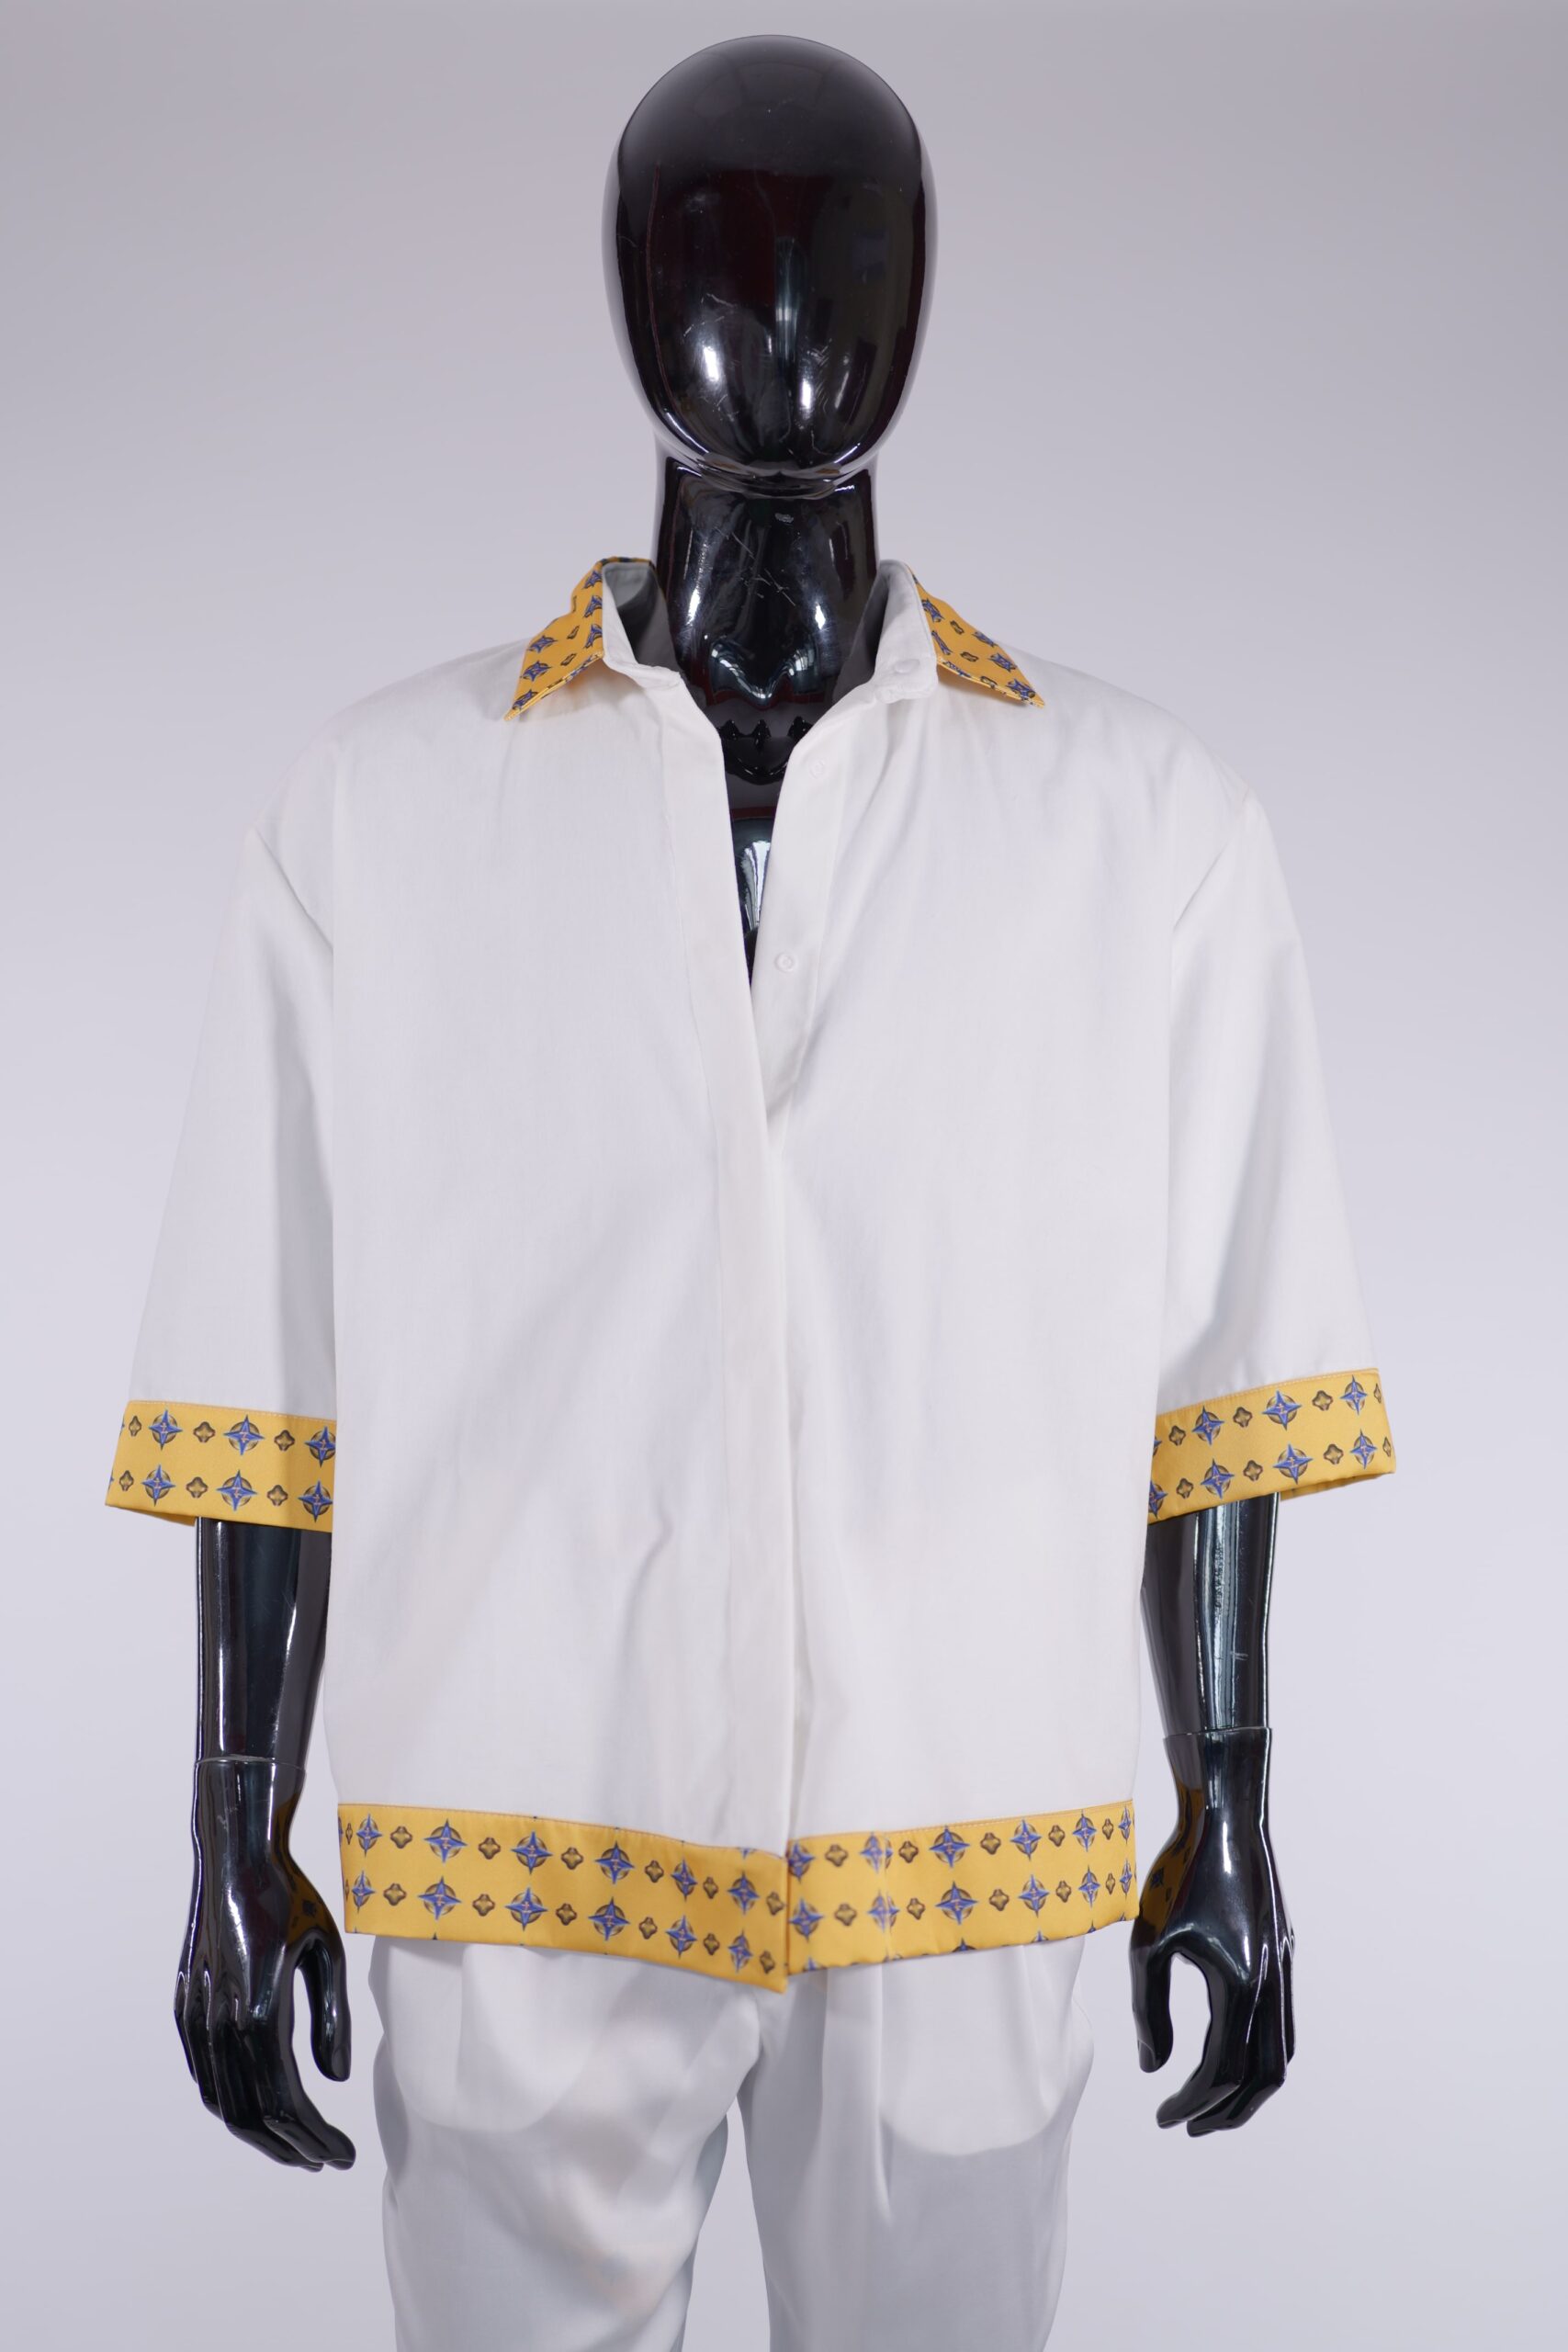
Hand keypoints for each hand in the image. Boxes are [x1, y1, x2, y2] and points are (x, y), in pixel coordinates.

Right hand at [174, 1757, 354, 2169]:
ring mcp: (197, 2016)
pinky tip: (260, 2106)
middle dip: (290, 2147)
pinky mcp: (184, 2008)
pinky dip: (231, 2102)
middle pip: (251, 2115)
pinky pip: (205, 2073)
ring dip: (259, 2132)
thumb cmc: (290, 1898)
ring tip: (296, 2144)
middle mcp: (222, 2021)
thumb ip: (333, 2019)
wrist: (235, 1857)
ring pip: (222, 2100)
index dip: (315, 2137)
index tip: (343, 2155)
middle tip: (324, 2159)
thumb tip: (335, 2079)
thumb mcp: (328, 1951)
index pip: (287, 2103)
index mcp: (261, 2011)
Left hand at [1128, 1729, 1293, 2134]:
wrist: (1224, 1818)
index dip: (1190, 2103)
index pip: (1219, 2071)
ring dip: (1248, 2089)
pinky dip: (1261, 2054)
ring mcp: (1282, 1969)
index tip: (1162, 2117)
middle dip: (1224, 2112)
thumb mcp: (1149, 1944)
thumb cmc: (1177, 1875)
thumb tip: (1153, 2066)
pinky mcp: (1282, 1953)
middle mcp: (1270, 1985)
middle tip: (1187, 2126)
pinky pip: (1281, 2023)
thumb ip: (1150, 2011)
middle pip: (1260, 2079)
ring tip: (1210, 2103)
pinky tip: (1230, 2053)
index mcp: (1238, 1986)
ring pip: (1278, 2055)